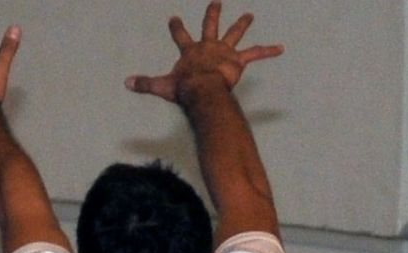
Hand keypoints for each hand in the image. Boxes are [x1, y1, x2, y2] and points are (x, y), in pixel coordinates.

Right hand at [125, 1, 282, 103]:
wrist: (201, 89)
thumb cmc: (183, 88)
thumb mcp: (161, 85)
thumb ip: (145, 83)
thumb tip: (127, 83)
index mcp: (191, 52)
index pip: (181, 35)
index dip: (177, 27)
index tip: (175, 17)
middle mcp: (208, 46)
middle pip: (211, 25)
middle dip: (213, 13)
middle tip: (217, 2)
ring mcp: (224, 51)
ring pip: (235, 33)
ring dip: (242, 24)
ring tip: (249, 15)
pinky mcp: (238, 60)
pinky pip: (256, 53)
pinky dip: (269, 50)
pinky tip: (281, 48)